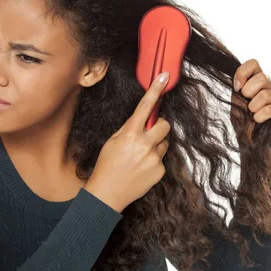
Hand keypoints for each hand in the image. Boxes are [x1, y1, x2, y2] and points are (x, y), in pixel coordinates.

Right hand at [85, 72, 170, 212]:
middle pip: (164, 125)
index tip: (164, 77)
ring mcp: (154, 159)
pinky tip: (141, 169)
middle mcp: (144, 145)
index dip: (155, 90)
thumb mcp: (112, 142)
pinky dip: (153, 161)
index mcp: (130, 134)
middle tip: (149, 133)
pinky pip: (161, 159)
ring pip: (163, 143)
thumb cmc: (106, 166)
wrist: (108, 193)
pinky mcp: (160, 171)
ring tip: (139, 157)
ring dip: (155, 145)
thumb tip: (143, 120)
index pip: (145, 107)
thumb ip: (129, 129)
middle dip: (159, 126)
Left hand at [231, 59, 270, 139]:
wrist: (251, 140)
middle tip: (247, 105)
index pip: (254, 63)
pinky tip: (258, 120)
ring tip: (253, 114)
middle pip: (261, 78)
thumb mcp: (236, 100)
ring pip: (265, 95)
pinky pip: (270, 109)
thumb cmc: (243, 119)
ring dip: (253, 107)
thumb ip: (238, 87)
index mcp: (260, 79)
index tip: (236, 88)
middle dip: (248, 92)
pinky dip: (259, 116)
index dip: (242, 73)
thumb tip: (237, 82)